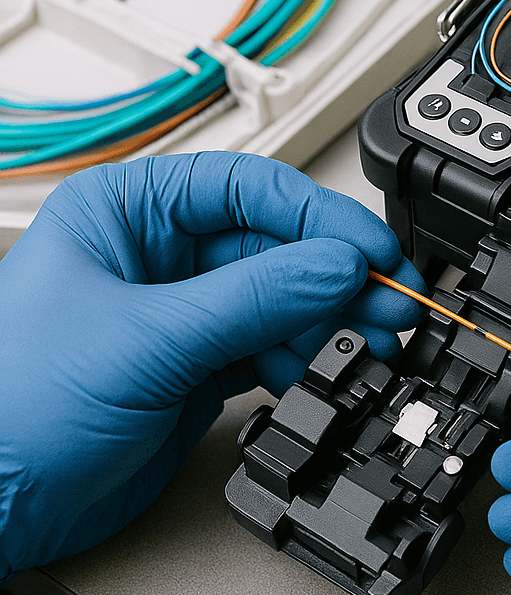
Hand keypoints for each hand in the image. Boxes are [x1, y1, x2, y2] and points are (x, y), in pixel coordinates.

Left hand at [0, 152, 422, 581]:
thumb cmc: (16, 405)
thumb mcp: (146, 337)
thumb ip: (254, 299)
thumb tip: (336, 264)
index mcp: (127, 211)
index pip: (246, 189)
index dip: (317, 217)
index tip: (369, 250)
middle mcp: (159, 254)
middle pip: (275, 246)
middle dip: (337, 273)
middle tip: (391, 298)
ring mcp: (185, 312)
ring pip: (283, 299)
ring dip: (334, 318)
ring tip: (377, 336)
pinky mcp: (200, 366)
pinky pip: (274, 346)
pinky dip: (309, 356)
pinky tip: (334, 364)